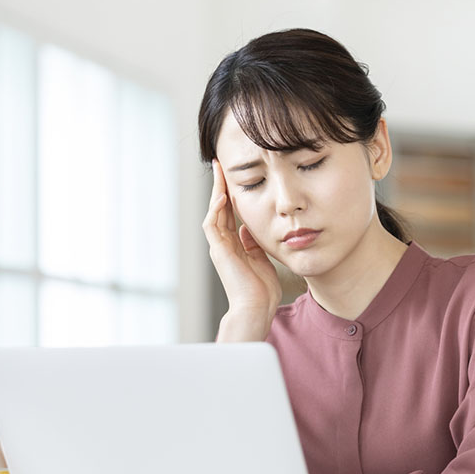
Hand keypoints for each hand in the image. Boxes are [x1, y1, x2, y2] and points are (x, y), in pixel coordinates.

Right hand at [202, 159, 281, 339]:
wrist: (257, 308)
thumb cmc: (262, 290)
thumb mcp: (261, 259)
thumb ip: (253, 244)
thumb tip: (249, 229)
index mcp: (234, 246)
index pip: (229, 214)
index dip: (230, 195)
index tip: (232, 177)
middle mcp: (223, 244)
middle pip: (218, 208)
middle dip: (220, 186)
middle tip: (220, 165)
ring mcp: (219, 248)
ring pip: (213, 213)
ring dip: (215, 192)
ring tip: (219, 172)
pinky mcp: (218, 252)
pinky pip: (212, 226)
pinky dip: (216, 210)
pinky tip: (222, 196)